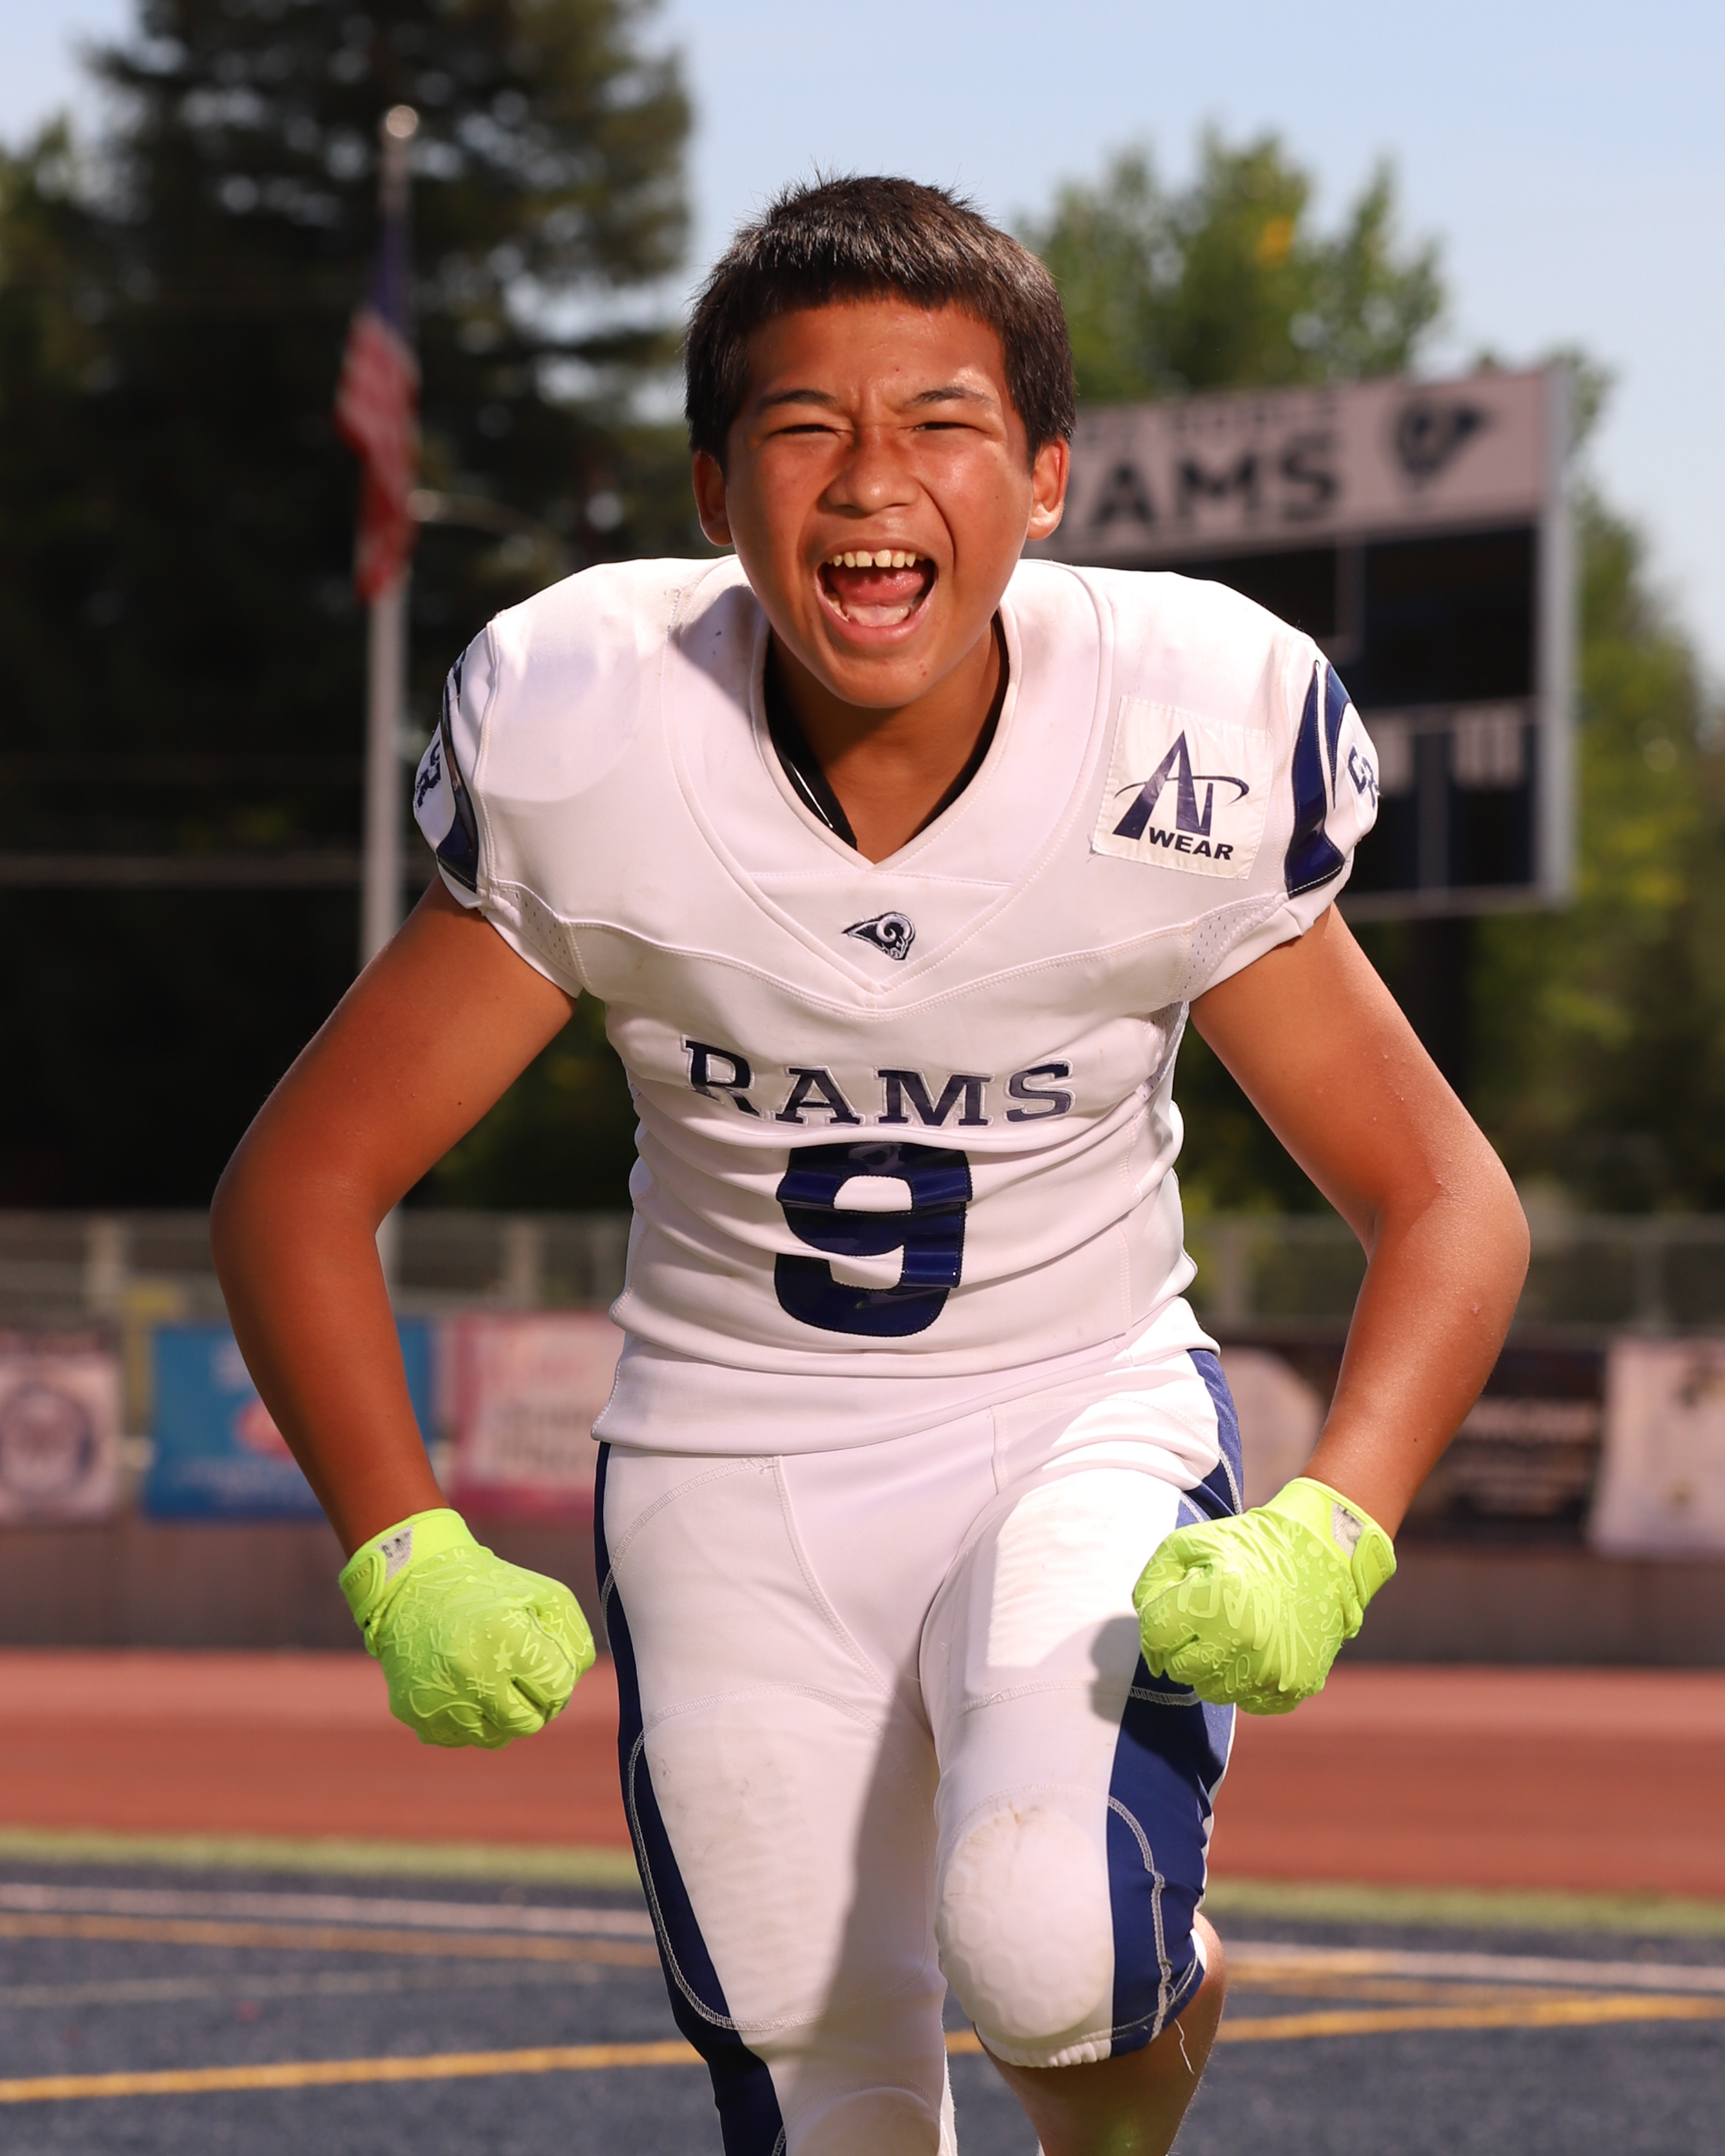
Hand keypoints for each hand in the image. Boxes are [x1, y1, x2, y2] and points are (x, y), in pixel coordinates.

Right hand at [340, 1509, 595, 1747]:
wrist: (414, 1585)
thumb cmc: (490, 1589)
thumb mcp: (544, 1595)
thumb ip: (574, 1641)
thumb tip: (570, 1685)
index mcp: (506, 1639)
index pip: (556, 1690)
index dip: (558, 1677)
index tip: (545, 1661)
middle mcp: (471, 1675)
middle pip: (528, 1723)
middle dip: (534, 1702)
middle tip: (521, 1675)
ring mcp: (441, 1700)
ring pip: (495, 1738)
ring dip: (502, 1715)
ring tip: (491, 1677)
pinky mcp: (418, 1715)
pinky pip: (460, 1738)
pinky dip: (469, 1718)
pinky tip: (462, 1684)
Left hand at [1132, 1478, 1394, 1715]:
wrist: (1322, 1555)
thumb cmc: (1248, 1546)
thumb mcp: (1191, 1542)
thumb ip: (1154, 1580)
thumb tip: (1145, 1624)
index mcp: (1216, 1599)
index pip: (1156, 1635)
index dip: (1155, 1626)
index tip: (1168, 1618)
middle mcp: (1244, 1639)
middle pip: (1181, 1671)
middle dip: (1180, 1650)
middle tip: (1199, 1626)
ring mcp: (1273, 1668)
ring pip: (1213, 1692)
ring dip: (1211, 1668)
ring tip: (1229, 1634)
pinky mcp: (1296, 1686)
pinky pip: (1250, 1702)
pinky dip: (1245, 1682)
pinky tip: (1255, 1650)